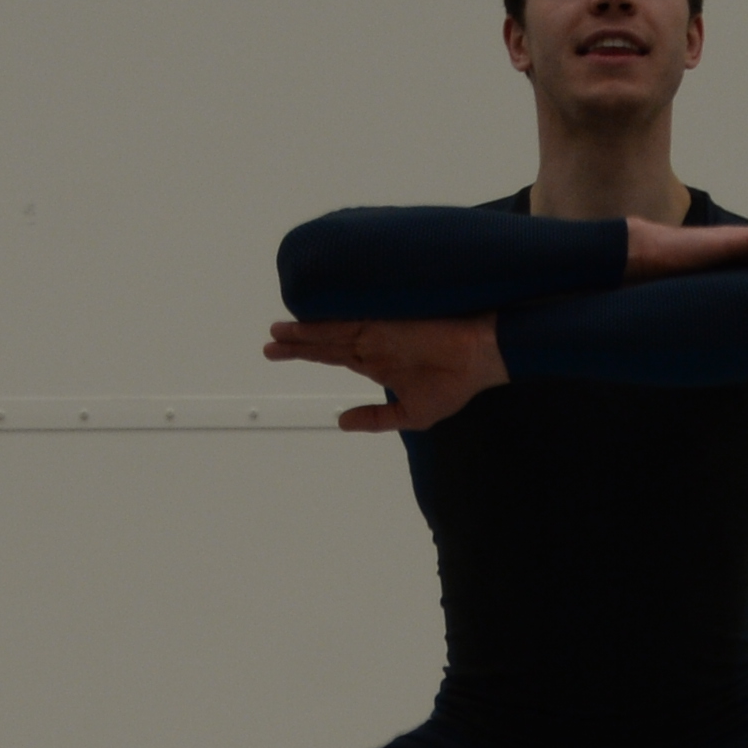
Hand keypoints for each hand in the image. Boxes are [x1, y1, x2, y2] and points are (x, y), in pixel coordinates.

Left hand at [263, 313, 506, 431]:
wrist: (479, 356)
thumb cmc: (453, 384)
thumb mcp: (410, 414)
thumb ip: (374, 419)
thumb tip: (340, 422)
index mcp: (376, 363)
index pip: (332, 355)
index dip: (305, 353)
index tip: (277, 352)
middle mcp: (371, 346)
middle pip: (324, 343)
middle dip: (295, 344)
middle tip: (268, 343)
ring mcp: (376, 333)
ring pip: (330, 333)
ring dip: (302, 334)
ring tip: (276, 333)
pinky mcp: (384, 325)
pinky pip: (347, 325)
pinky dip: (324, 326)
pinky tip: (302, 325)